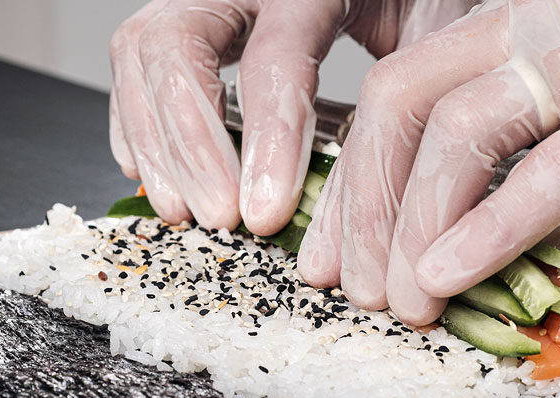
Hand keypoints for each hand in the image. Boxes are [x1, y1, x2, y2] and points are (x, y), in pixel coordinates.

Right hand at [108, 0, 477, 231]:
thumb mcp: (426, 27)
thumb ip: (404, 92)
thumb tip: (377, 190)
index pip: (273, 58)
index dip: (265, 144)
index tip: (262, 215)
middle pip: (176, 48)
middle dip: (189, 146)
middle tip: (217, 216)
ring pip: (139, 56)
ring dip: (155, 144)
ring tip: (180, 210)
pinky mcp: (181, 19)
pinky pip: (133, 64)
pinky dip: (137, 124)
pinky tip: (153, 170)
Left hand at [299, 0, 559, 324]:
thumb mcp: (552, 105)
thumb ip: (490, 153)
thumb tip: (420, 238)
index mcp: (503, 32)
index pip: (390, 99)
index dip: (347, 184)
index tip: (325, 255)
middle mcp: (533, 31)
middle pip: (401, 110)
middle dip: (363, 210)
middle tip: (357, 291)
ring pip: (458, 133)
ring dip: (414, 228)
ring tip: (405, 303)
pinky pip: (555, 168)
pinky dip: (494, 226)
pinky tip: (449, 273)